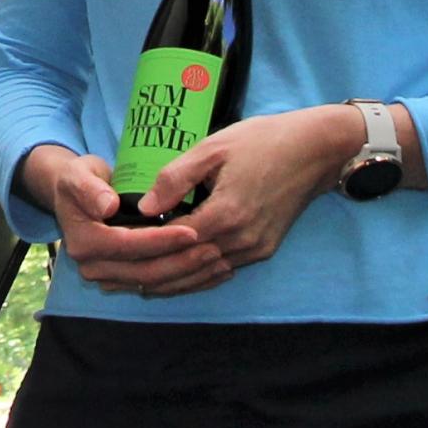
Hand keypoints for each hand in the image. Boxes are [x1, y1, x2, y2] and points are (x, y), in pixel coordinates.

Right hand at [19, 145, 227, 297]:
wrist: (74, 196)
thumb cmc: (79, 179)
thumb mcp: (79, 174)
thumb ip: (90, 189)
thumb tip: (107, 207)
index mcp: (84, 243)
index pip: (129, 246)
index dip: (162, 241)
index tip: (193, 230)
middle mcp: (94, 267)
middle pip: (145, 272)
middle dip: (181, 262)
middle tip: (214, 249)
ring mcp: (108, 277)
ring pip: (153, 284)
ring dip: (188, 275)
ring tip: (218, 260)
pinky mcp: (122, 281)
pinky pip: (156, 285)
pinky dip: (184, 280)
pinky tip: (210, 272)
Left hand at [135, 107, 363, 281]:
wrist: (316, 150)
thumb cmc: (263, 140)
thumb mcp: (214, 147)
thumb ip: (175, 178)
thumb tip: (144, 207)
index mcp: (225, 213)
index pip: (171, 241)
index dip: (140, 248)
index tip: (112, 251)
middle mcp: (240, 240)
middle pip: (185, 267)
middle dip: (148, 276)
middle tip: (114, 281)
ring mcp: (254, 249)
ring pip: (204, 276)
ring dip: (170, 284)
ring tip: (136, 286)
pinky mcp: (264, 250)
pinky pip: (223, 272)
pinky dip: (197, 279)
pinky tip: (177, 281)